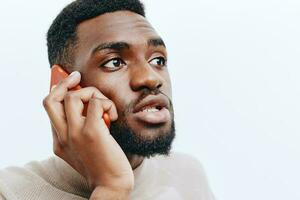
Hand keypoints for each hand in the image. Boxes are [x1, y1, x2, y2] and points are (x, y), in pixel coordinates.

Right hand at [43, 71, 133, 192]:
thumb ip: (79, 131)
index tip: (66, 81)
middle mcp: (63, 136)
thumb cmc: (102, 164)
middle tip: (77, 77)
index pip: (49, 109)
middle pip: (51, 99)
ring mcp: (75, 133)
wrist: (111, 184)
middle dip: (63, 82)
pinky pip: (96, 103)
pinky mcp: (92, 132)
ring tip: (105, 107)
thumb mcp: (83, 148)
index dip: (56, 90)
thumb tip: (88, 105)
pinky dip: (107, 103)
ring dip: (92, 93)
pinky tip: (113, 116)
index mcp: (59, 140)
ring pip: (73, 96)